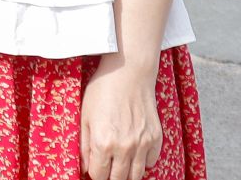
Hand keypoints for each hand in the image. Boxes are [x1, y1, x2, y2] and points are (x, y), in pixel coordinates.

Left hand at [79, 53, 161, 179]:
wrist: (128, 72)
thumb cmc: (103, 90)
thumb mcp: (85, 116)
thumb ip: (84, 145)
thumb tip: (85, 167)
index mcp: (103, 142)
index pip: (99, 176)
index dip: (94, 174)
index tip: (94, 168)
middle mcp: (125, 147)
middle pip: (118, 179)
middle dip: (110, 176)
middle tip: (106, 167)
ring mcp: (143, 144)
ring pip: (136, 175)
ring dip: (126, 173)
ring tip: (119, 163)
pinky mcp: (156, 139)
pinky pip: (150, 162)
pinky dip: (142, 162)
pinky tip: (133, 152)